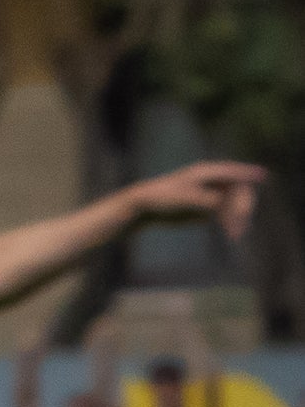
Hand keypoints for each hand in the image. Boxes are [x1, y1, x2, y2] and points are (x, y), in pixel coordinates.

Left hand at [131, 160, 262, 241]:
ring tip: (235, 234)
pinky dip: (231, 222)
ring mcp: (211, 194)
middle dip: (242, 206)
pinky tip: (232, 234)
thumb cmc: (162, 197)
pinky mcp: (208, 207)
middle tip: (241, 221)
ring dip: (239, 217)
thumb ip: (208, 199)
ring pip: (235, 204)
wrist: (145, 207)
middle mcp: (211, 181)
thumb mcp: (186, 198)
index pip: (232, 172)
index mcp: (204, 173)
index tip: (262, 176)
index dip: (247, 173)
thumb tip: (227, 203)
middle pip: (238, 190)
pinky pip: (227, 214)